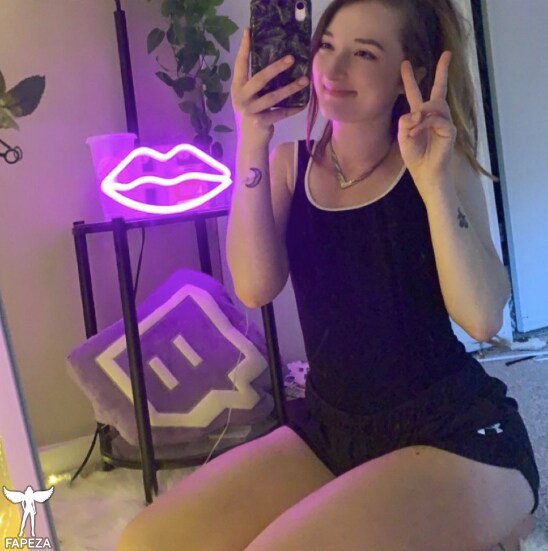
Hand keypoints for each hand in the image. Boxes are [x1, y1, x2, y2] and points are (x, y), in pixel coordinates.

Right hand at [230, 27, 308, 144]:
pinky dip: (292, 109)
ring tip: (304, 80)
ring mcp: (250, 111)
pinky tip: (302, 105)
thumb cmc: (252, 116)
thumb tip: (277, 64)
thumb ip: (256, 85)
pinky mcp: (260, 122)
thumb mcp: (249, 98)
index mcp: (237, 88)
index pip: (240, 64)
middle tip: (291, 58)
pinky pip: (280, 113)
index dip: (244, 48)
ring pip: (273, 96)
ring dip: (290, 88)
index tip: (249, 31)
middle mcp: (241, 98)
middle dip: (276, 67)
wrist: (249, 143)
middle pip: (259, 79)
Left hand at [398, 51, 456, 195]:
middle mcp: (433, 116)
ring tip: (413, 129)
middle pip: (438, 89)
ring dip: (421, 114)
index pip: (414, 94)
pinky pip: (436, 120)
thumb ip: (405, 121)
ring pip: (434, 105)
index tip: (405, 63)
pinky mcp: (449, 130)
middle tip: (447, 54)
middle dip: (442, 71)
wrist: (425, 173)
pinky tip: (416, 134)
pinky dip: (424, 125)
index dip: (410, 79)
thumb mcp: (403, 137)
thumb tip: (417, 111)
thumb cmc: (415, 156)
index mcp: (419, 116)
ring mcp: (443, 122)